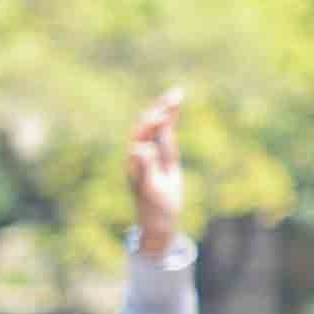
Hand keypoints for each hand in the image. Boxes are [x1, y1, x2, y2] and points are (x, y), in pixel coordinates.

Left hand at [128, 87, 187, 251]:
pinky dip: (171, 122)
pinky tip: (176, 109)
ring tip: (178, 93)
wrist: (158, 221)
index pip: (142, 135)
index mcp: (136, 161)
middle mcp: (140, 155)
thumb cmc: (155, 208)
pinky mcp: (162, 158)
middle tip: (175, 93)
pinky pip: (166, 136)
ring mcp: (151, 156)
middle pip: (148, 126)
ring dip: (166, 111)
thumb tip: (138, 148)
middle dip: (161, 109)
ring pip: (158, 129)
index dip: (153, 122)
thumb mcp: (152, 188)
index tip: (165, 111)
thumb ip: (145, 168)